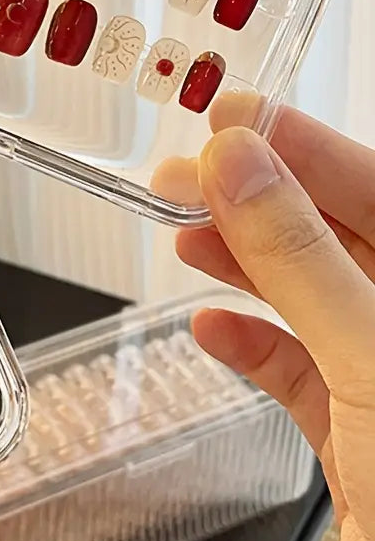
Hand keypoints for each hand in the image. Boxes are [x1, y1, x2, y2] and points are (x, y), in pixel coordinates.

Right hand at [157, 93, 374, 540]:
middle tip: (185, 174)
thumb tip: (241, 169)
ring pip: (305, 294)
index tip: (234, 116)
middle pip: (329, 234)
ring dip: (240, 264)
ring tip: (184, 235)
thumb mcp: (368, 354)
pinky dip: (246, 344)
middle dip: (252, 201)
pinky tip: (210, 328)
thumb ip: (299, 258)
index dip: (302, 144)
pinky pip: (292, 365)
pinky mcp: (351, 424)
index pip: (374, 185)